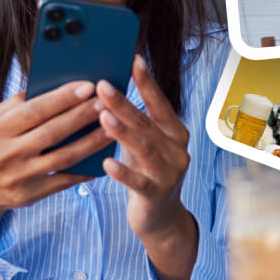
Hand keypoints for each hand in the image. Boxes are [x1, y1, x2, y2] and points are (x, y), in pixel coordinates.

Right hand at [0, 81, 109, 246]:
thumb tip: (51, 85)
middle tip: (106, 102)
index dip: (63, 98)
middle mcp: (5, 154)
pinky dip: (83, 170)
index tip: (88, 86)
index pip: (34, 111)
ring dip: (90, 142)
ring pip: (62, 157)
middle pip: (52, 132)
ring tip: (111, 128)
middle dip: (82, 116)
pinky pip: (62, 181)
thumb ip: (16, 104)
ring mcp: (18, 177)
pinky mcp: (29, 195)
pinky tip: (101, 159)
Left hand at [96, 55, 197, 279]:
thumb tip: (106, 91)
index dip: (147, 82)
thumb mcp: (144, 145)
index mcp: (175, 133)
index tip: (133, 60)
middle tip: (102, 85)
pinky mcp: (157, 195)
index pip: (159, 103)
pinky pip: (139, 182)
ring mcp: (169, 173)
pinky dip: (123, 171)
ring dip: (123, 131)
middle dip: (124, 103)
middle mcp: (177, 150)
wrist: (161, 219)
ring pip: (145, 148)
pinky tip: (106, 163)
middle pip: (147, 123)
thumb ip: (134, 122)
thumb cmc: (146, 173)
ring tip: (103, 117)